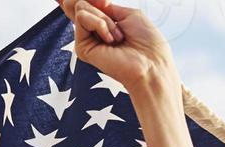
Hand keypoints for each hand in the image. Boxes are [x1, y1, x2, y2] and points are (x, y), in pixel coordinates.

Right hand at [54, 0, 175, 93]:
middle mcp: (94, 32)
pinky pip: (83, 18)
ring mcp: (87, 40)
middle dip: (98, 6)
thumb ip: (104, 6)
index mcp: (105, 24)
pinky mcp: (82, 47)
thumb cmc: (147, 43)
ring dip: (104, 18)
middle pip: (80, 4)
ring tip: (118, 36)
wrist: (151, 64)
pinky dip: (101, 24)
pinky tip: (111, 40)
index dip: (72, 1)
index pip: (82, 7)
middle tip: (114, 23)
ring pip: (81, 9)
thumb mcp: (128, 14)